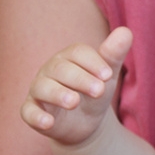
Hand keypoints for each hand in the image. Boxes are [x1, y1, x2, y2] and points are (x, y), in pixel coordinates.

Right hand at [20, 27, 132, 145]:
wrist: (85, 122)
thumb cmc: (94, 90)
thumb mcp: (106, 75)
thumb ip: (114, 55)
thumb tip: (126, 31)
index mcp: (70, 57)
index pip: (78, 53)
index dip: (93, 62)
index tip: (108, 75)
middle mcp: (50, 70)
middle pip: (61, 69)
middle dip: (80, 79)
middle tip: (99, 91)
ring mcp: (39, 90)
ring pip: (42, 87)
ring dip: (57, 94)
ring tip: (73, 102)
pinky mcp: (32, 111)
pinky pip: (28, 112)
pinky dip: (36, 116)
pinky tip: (48, 122)